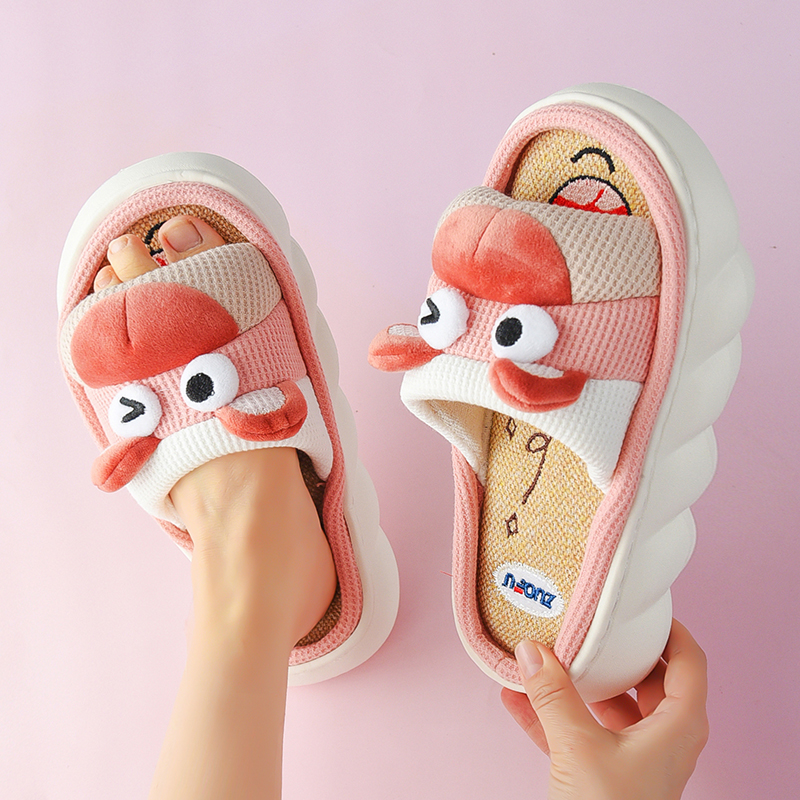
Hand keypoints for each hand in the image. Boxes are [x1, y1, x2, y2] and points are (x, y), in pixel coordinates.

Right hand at [502, 620, 708, 799]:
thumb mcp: (579, 748)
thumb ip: (554, 697)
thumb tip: (531, 651)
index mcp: (677, 727)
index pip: (689, 662)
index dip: (670, 630)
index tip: (641, 607)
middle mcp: (662, 740)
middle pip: (647, 680)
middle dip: (613, 653)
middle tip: (588, 626)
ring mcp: (633, 759)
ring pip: (609, 707)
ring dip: (574, 685)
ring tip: (542, 659)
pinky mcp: (604, 777)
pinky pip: (579, 733)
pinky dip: (551, 715)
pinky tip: (515, 700)